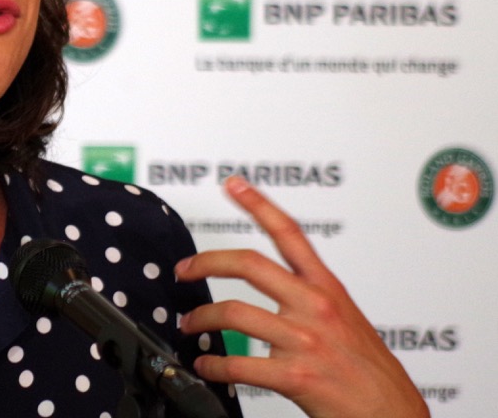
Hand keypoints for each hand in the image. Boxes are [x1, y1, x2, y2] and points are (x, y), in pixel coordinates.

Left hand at [174, 176, 428, 417]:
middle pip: (249, 263)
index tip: (234, 184)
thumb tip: (274, 295)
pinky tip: (206, 366)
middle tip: (185, 269)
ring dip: (201, 319)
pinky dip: (213, 365)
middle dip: (206, 262)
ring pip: (233, 313)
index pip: (290, 233)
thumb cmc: (371, 375)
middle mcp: (315, 307)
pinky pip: (238, 364)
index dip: (259, 204)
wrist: (394, 417)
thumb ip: (311, 302)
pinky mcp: (296, 375)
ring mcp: (305, 339)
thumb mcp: (347, 322)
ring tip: (190, 325)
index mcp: (327, 289)